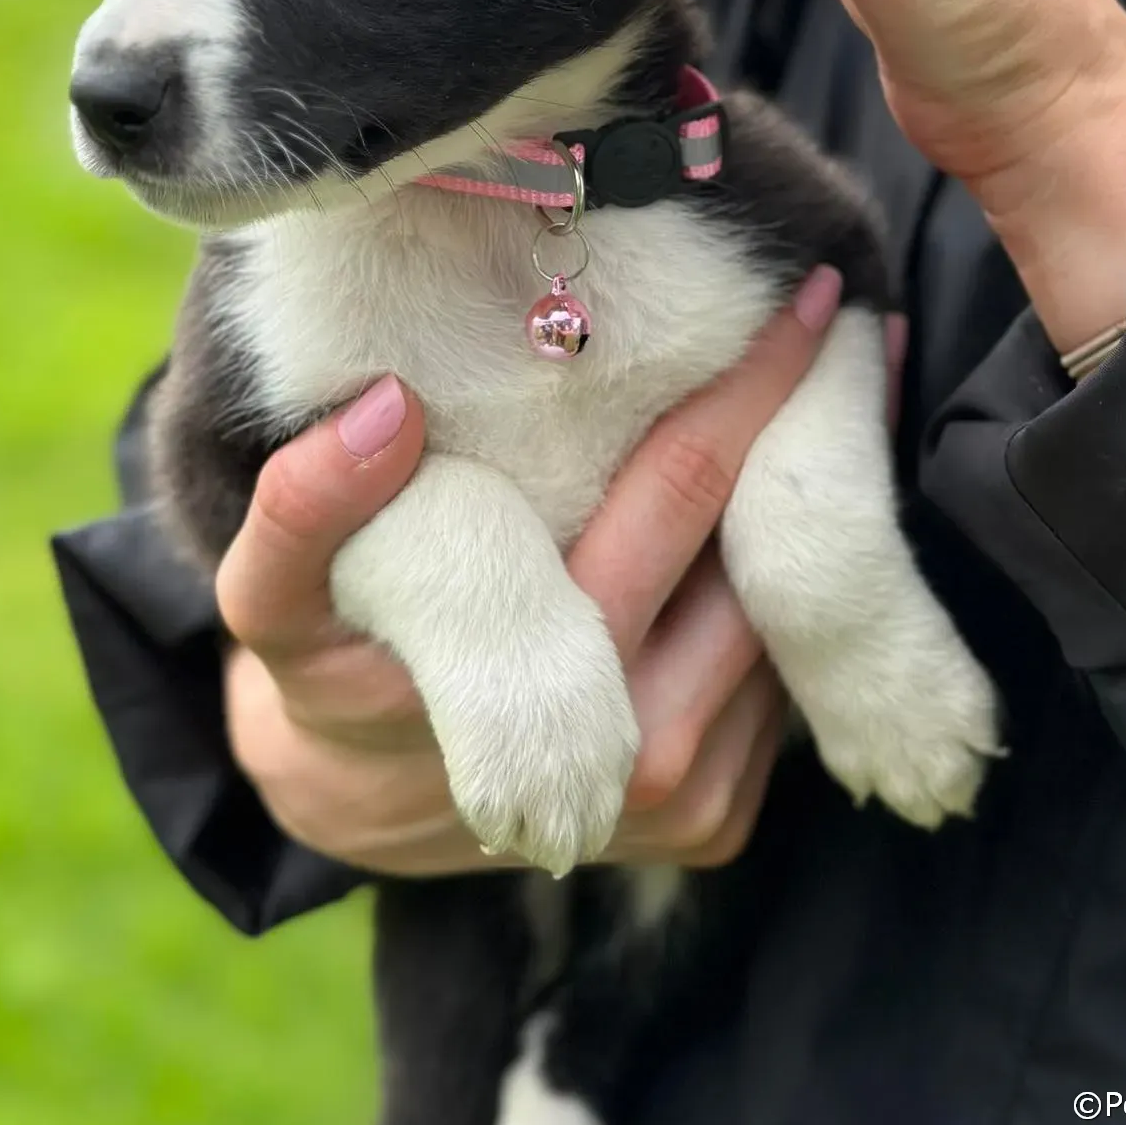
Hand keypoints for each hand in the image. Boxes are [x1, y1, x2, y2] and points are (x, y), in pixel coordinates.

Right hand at [218, 265, 849, 876]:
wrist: (357, 801)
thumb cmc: (330, 658)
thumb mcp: (275, 593)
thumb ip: (302, 506)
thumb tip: (386, 408)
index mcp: (548, 686)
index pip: (683, 492)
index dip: (749, 387)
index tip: (808, 299)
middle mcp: (638, 757)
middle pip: (763, 556)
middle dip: (806, 435)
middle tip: (850, 322)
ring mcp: (686, 802)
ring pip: (785, 622)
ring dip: (808, 516)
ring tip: (830, 399)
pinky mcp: (713, 825)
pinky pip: (780, 688)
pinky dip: (795, 601)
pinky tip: (780, 522)